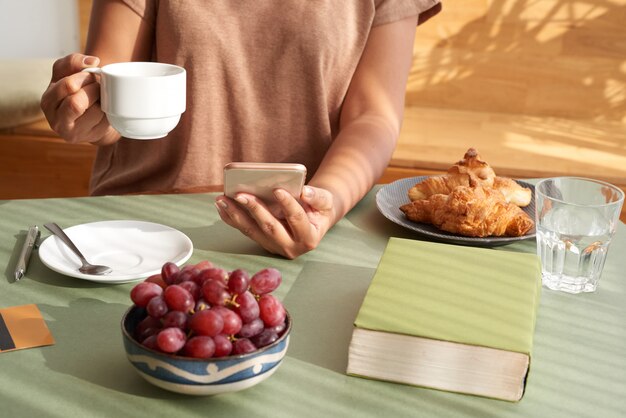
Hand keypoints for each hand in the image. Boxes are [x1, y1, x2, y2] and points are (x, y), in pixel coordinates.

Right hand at [40, 53, 118, 144]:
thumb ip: (73, 61)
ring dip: (103, 101)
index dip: (84, 76)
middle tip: (99, 85)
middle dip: (93, 90)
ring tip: (101, 98)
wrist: (88, 114)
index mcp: (48, 100)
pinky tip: (104, 110)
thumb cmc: (77, 90)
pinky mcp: (89, 138)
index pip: (67, 86)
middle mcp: (56, 119)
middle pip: (77, 103)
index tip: (91, 73)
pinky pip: (104, 122)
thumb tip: (93, 62)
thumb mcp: (69, 72)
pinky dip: (108, 112)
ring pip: (94, 112)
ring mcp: (72, 132)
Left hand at [214, 186, 335, 258]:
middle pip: (270, 227)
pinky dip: (231, 218)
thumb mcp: (326, 202)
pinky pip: (245, 230)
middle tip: (240, 194)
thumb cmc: (320, 208)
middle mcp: (290, 247)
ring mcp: (274, 246)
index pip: (297, 219)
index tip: (277, 189)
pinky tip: (221, 206)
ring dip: (235, 215)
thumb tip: (304, 191)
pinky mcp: (263, 242)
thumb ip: (318, 197)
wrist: (314, 220)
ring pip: (253, 231)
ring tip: (222, 199)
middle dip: (254, 210)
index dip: (287, 204)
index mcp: (308, 238)